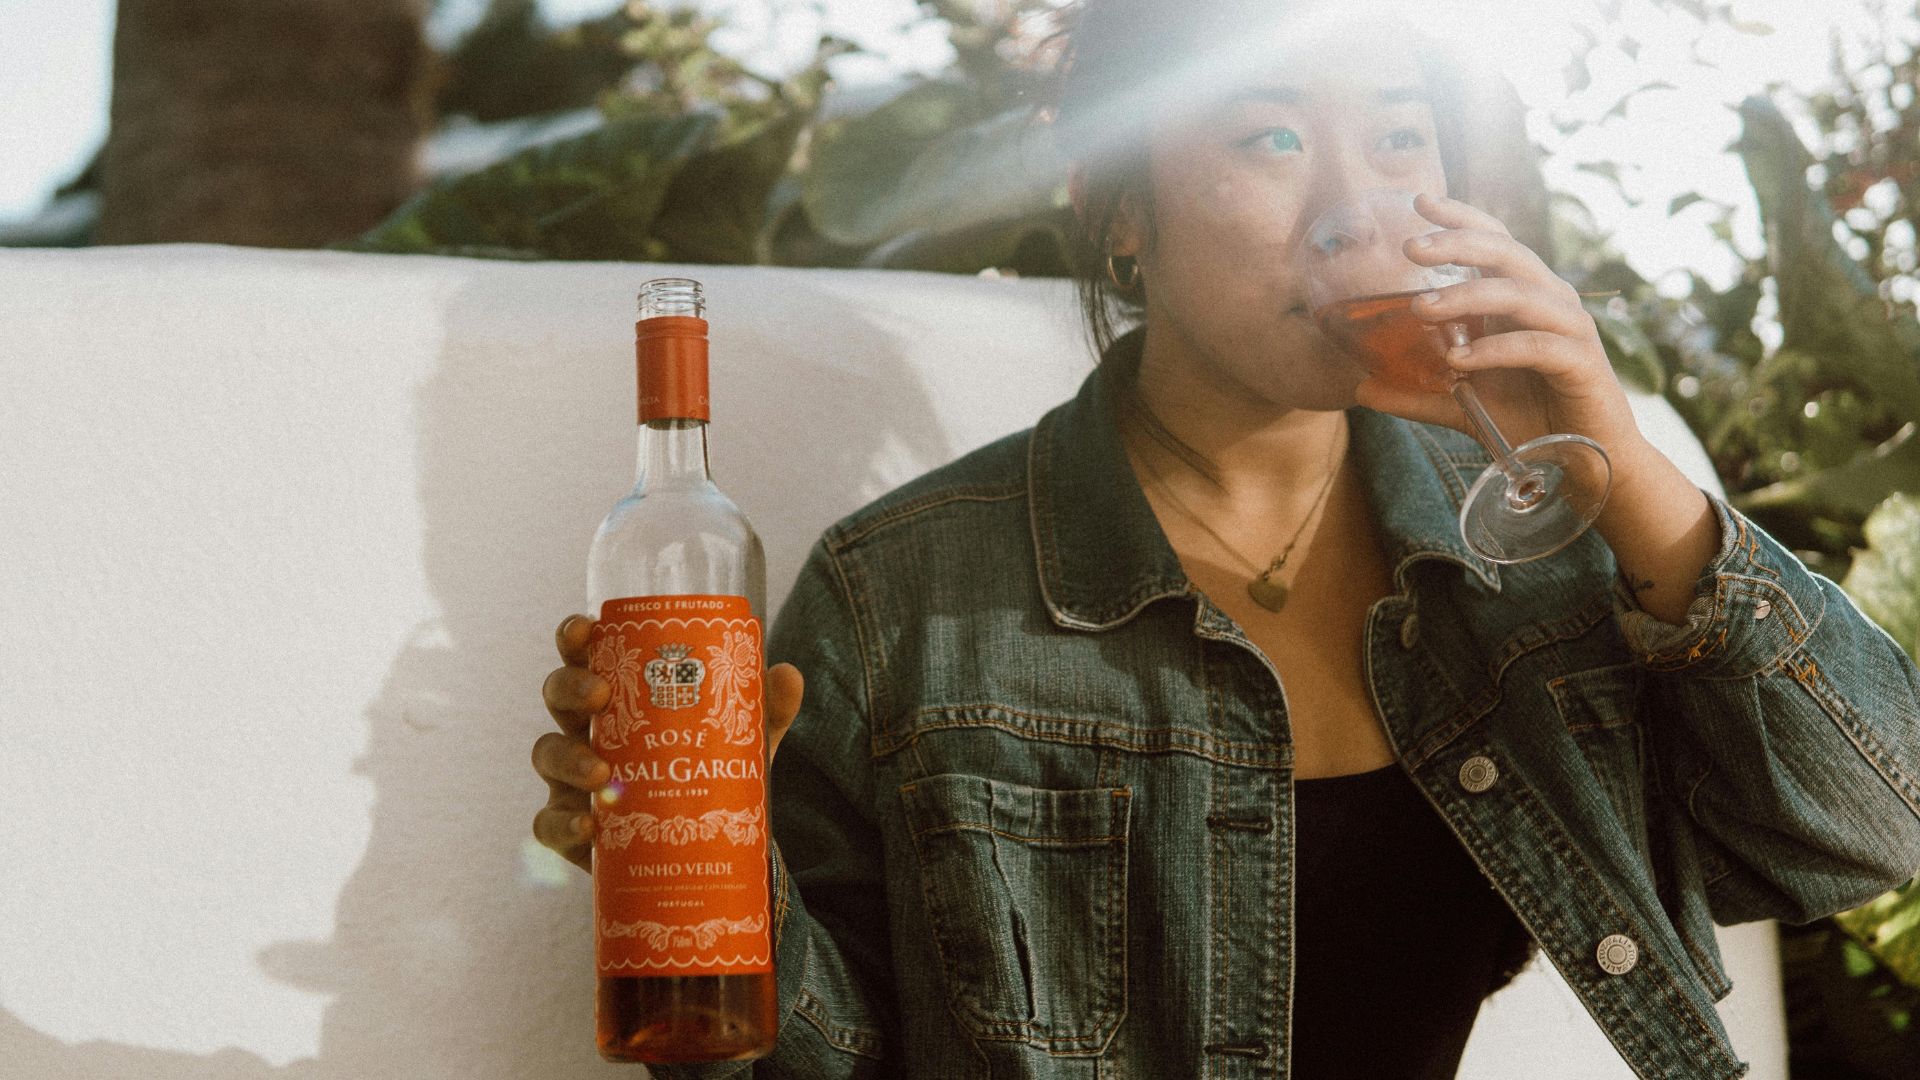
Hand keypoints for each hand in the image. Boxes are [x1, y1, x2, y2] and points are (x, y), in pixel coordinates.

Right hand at [531, 613, 803, 872]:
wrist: (705, 851)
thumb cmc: (707, 774)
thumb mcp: (741, 742)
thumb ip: (764, 710)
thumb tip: (787, 674)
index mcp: (620, 696)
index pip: (585, 655)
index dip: (574, 637)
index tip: (585, 629)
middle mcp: (587, 730)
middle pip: (558, 695)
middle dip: (571, 688)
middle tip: (601, 696)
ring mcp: (573, 779)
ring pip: (547, 754)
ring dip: (568, 758)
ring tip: (601, 772)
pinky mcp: (572, 829)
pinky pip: (548, 823)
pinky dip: (561, 823)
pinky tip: (587, 824)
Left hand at [1351, 192, 1648, 461]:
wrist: (1587, 464)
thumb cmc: (1532, 422)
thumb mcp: (1463, 405)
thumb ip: (1417, 392)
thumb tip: (1360, 386)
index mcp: (1523, 300)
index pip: (1495, 242)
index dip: (1462, 218)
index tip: (1420, 201)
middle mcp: (1550, 303)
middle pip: (1506, 253)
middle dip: (1458, 243)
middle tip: (1409, 248)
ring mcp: (1570, 330)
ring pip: (1520, 293)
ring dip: (1468, 295)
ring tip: (1421, 308)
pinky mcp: (1582, 363)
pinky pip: (1537, 344)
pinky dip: (1496, 348)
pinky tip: (1458, 360)